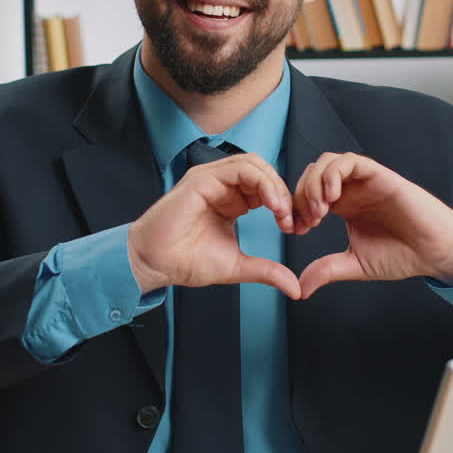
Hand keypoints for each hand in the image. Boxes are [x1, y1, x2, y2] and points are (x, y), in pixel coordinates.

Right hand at [128, 153, 300, 298]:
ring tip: (282, 210)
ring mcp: (211, 179)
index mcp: (231, 200)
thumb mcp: (238, 266)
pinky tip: (270, 204)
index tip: (293, 227)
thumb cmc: (187, 262)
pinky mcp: (202, 178)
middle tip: (290, 218)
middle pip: (263, 171)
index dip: (284, 203)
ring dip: (274, 185)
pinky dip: (261, 182)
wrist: (157, 264)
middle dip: (283, 192)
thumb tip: (296, 288)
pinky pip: (240, 168)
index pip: (265, 187)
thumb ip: (267, 272)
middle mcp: (221, 186)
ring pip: (254, 164)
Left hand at [292, 152, 452, 298]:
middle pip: (311, 174)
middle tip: (307, 220)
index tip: (295, 229)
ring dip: (315, 183)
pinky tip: (332, 196)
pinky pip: (350, 161)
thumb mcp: (355, 264)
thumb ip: (327, 270)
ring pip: (327, 163)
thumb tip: (299, 289)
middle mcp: (352, 191)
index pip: (307, 194)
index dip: (295, 208)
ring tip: (319, 210)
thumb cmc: (402, 255)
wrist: (434, 252)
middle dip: (300, 194)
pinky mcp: (379, 175)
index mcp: (344, 207)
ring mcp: (365, 181)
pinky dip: (334, 173)